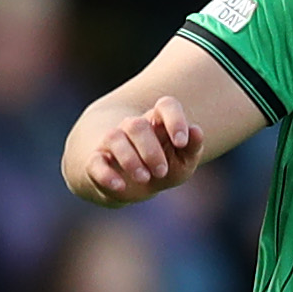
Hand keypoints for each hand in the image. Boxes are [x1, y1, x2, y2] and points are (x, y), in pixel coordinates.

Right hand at [78, 96, 203, 204]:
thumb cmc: (161, 168)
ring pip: (114, 138)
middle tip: (161, 172)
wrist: (129, 186)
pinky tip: (119, 186)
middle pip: (137, 125)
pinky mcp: (95, 161)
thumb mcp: (182, 162)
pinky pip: (95, 162)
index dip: (175, 120)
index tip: (181, 142)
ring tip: (144, 178)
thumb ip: (192, 148)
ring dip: (130, 160)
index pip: (166, 105)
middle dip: (151, 150)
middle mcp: (132, 127)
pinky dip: (106, 174)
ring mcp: (112, 142)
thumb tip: (197, 130)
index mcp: (158, 122)